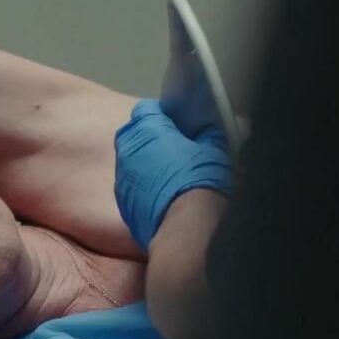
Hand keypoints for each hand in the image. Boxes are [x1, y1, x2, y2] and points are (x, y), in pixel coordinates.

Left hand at [114, 99, 231, 251]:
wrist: (186, 228)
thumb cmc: (201, 180)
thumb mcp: (216, 149)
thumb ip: (210, 133)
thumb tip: (216, 128)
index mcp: (146, 129)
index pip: (145, 109)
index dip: (162, 115)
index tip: (178, 125)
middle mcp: (128, 150)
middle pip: (134, 135)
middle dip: (151, 138)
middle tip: (176, 148)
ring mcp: (122, 178)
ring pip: (131, 162)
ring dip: (146, 163)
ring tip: (171, 174)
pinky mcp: (123, 203)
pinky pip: (132, 186)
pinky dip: (144, 187)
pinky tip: (164, 196)